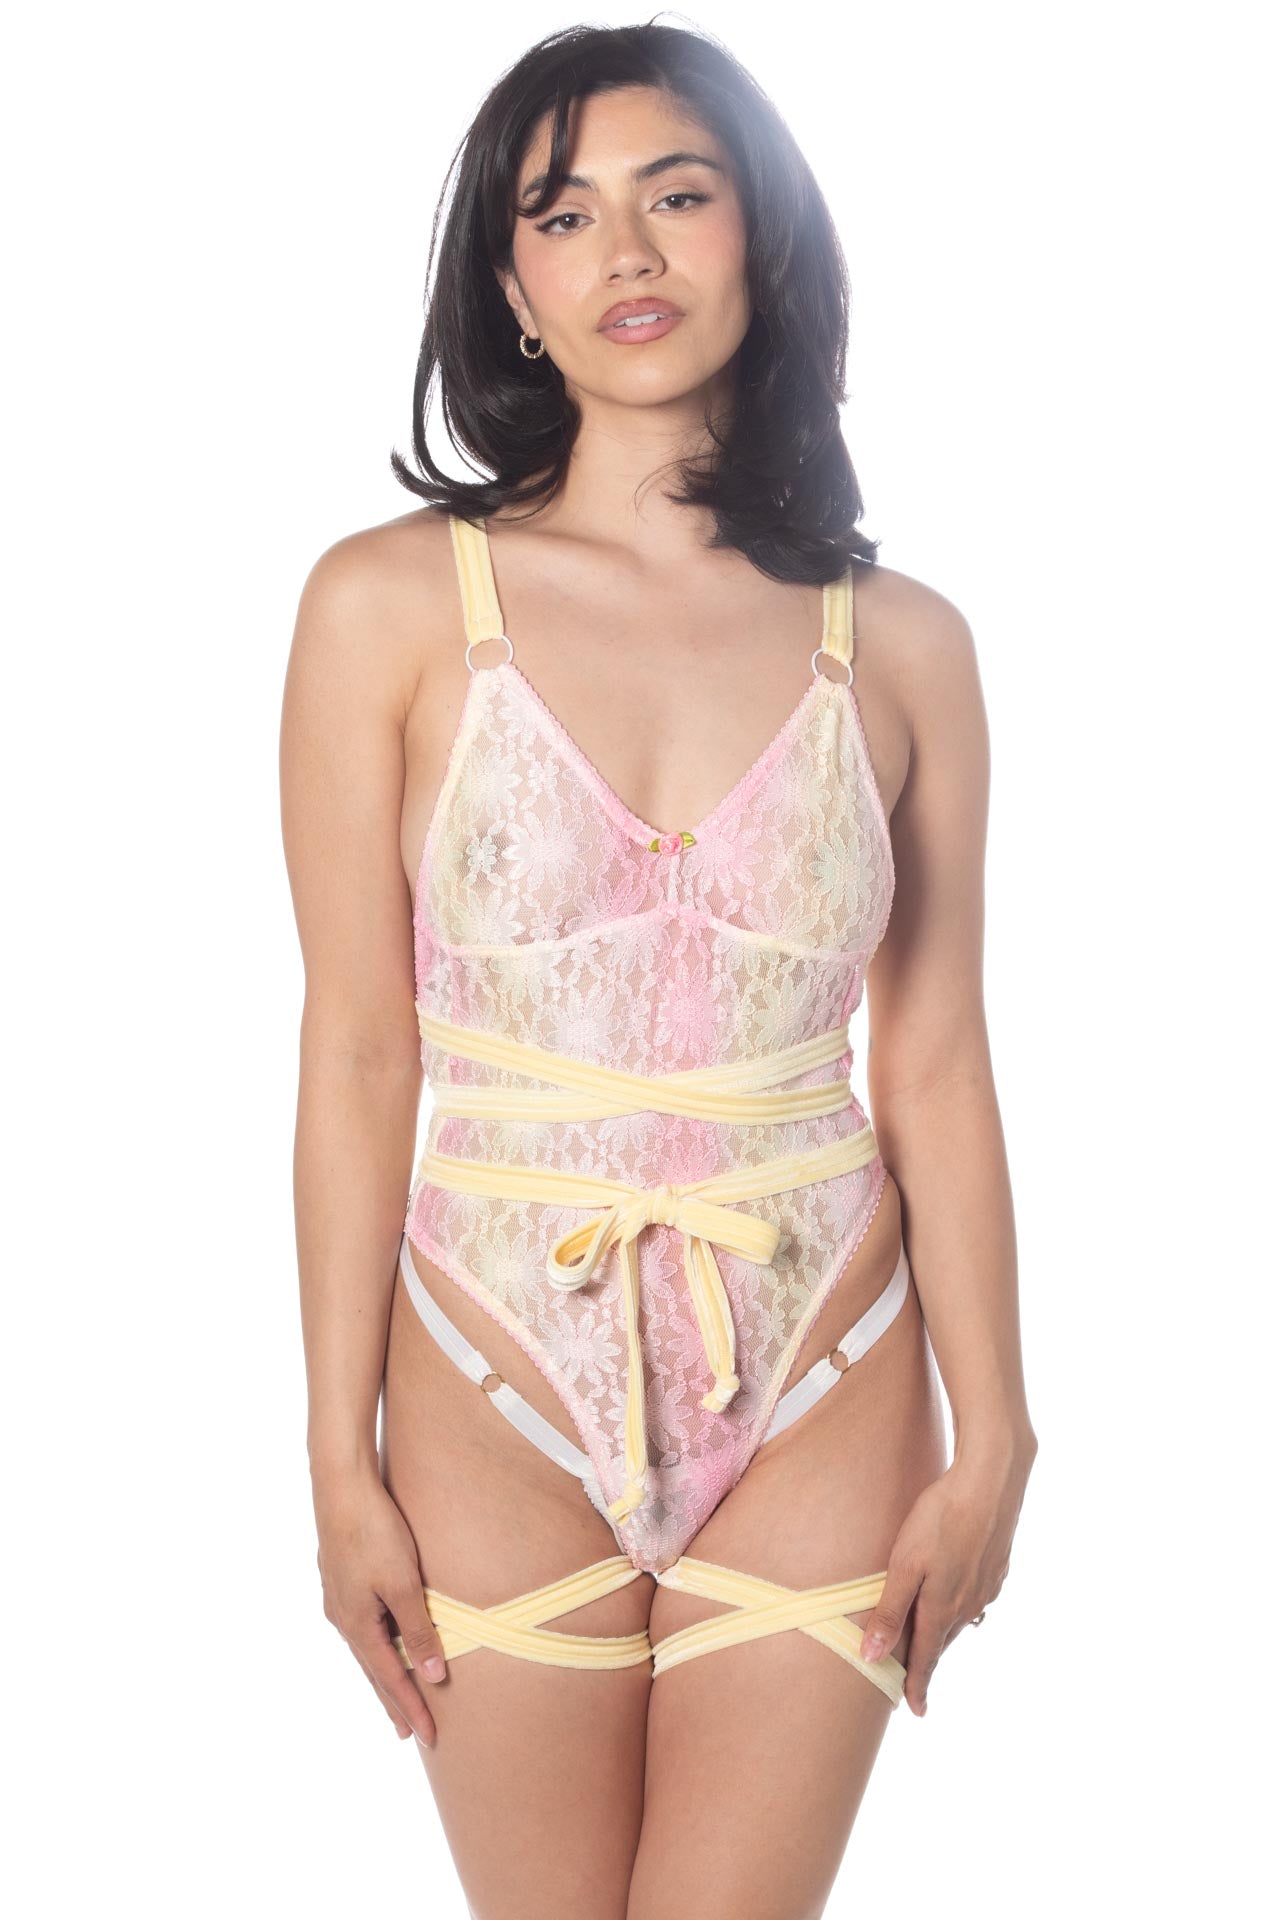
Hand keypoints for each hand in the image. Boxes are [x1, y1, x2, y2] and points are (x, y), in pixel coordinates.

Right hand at [313, 1469, 447, 1745]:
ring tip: (395, 1692)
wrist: (341, 1486)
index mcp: (357, 1625)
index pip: (389, 1679)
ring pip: (365, 1646)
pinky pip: (362, 1623)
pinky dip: (376, 1643)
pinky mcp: (341, 1576)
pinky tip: (380, 1639)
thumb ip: (418, 1631)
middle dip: (392, 1700)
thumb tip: (433, 1676)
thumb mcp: (403, 1585)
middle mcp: (342, 1617)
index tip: (428, 1736)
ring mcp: (338, 1596)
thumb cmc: (375, 1533)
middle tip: (406, 1733)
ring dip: (383, 1672)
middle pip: (372, 1669)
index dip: (410, 1708)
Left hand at [858, 1436, 1035, 1715]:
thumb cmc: (940, 1519)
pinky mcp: (998, 1568)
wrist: (991, 1482)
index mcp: (942, 1608)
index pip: (926, 1660)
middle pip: (942, 1642)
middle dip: (928, 1661)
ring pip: (961, 1620)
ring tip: (929, 1639)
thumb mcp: (904, 1564)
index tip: (915, 1711)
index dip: (918, 1686)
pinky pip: (976, 1599)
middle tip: (914, 1678)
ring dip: (944, 1632)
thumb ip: (888, 1611)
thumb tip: (871, 1657)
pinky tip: (957, 1595)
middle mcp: (969, 1606)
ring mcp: (988, 1587)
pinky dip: (961, 1606)